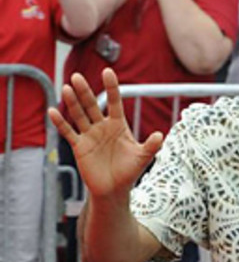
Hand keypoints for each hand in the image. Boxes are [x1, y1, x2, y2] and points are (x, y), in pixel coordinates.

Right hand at [48, 69, 164, 200]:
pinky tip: (53, 111)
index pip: (114, 103)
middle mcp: (102, 127)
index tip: (107, 71)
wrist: (114, 189)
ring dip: (72, 103)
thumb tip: (161, 135)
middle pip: (92, 105)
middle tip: (77, 76)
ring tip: (66, 88)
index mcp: (118, 126)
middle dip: (85, 92)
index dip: (111, 88)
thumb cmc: (129, 172)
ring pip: (79, 115)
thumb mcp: (142, 158)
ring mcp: (89, 135)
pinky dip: (60, 123)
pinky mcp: (79, 146)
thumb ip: (151, 146)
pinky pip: (68, 132)